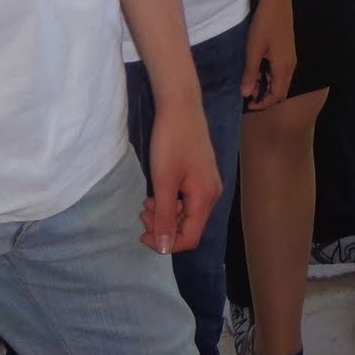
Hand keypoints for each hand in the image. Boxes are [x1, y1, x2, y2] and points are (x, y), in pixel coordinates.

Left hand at [138, 92, 220, 255]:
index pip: (190, 238)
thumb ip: (165, 216)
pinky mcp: (202, 175)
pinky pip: (188, 199)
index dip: (167, 242)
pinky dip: (171, 201)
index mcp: (205, 197)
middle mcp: (212, 194)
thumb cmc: (171, 141)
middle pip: (189, 226)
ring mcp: (209, 183)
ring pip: (187, 213)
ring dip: (166, 214)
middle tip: (142, 211)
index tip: (142, 232)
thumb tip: (165, 248)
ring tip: (147, 201)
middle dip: (164, 226)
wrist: (181, 106)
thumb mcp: (163, 181)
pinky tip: (157, 192)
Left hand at [242, 0, 294, 112]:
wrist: (277, 1)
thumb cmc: (264, 25)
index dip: (263, 104)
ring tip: (249, 85)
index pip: (277, 95)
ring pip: (281, 81)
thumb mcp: (254, 50)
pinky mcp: (287, 51)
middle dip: (265, 98)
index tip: (247, 105)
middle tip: (247, 97)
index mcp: (283, 67)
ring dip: (267, 87)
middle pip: (281, 90)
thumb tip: (246, 94)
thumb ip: (251, 73)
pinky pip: (280, 71)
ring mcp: (290, 57)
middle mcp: (290, 65)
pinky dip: (269, 77)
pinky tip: (257, 72)